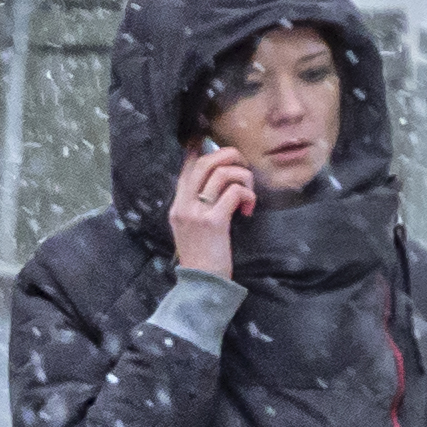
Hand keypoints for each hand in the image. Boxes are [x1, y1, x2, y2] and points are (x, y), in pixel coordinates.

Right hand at [167, 146, 254, 282]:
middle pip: (206, 162)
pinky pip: (235, 192)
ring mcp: (196, 213)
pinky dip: (247, 196)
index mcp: (177, 206)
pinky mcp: (213, 222)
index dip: (202, 150)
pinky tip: (249, 209)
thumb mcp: (193, 229)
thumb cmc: (203, 258)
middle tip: (244, 169)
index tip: (213, 142)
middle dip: (231, 157)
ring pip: (223, 173)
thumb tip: (219, 185)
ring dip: (244, 178)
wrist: (201, 284)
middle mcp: (183, 205)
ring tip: (249, 195)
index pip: (187, 167)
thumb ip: (199, 207)